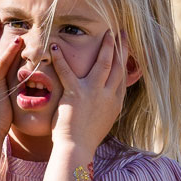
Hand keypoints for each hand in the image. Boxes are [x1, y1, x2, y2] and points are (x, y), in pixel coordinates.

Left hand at [50, 32, 127, 152]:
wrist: (77, 149)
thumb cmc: (86, 138)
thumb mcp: (104, 121)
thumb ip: (106, 106)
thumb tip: (106, 99)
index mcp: (115, 102)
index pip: (122, 76)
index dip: (124, 60)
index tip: (124, 47)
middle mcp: (108, 96)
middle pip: (118, 66)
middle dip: (120, 47)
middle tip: (120, 32)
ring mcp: (94, 94)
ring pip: (103, 63)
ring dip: (105, 46)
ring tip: (105, 32)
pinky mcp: (76, 94)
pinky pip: (67, 72)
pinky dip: (60, 59)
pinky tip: (55, 46)